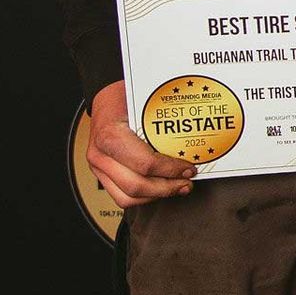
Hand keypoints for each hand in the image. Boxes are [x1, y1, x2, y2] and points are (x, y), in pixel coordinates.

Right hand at [85, 79, 194, 207]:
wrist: (106, 98)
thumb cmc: (124, 97)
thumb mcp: (146, 102)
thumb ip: (165, 120)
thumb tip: (197, 131)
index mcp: (111, 135)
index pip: (144, 164)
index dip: (171, 170)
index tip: (189, 168)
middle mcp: (100, 155)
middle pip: (136, 186)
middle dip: (166, 188)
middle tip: (186, 182)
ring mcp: (98, 167)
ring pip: (127, 197)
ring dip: (156, 196)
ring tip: (177, 188)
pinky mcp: (101, 174)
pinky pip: (121, 196)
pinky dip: (143, 197)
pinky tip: (160, 188)